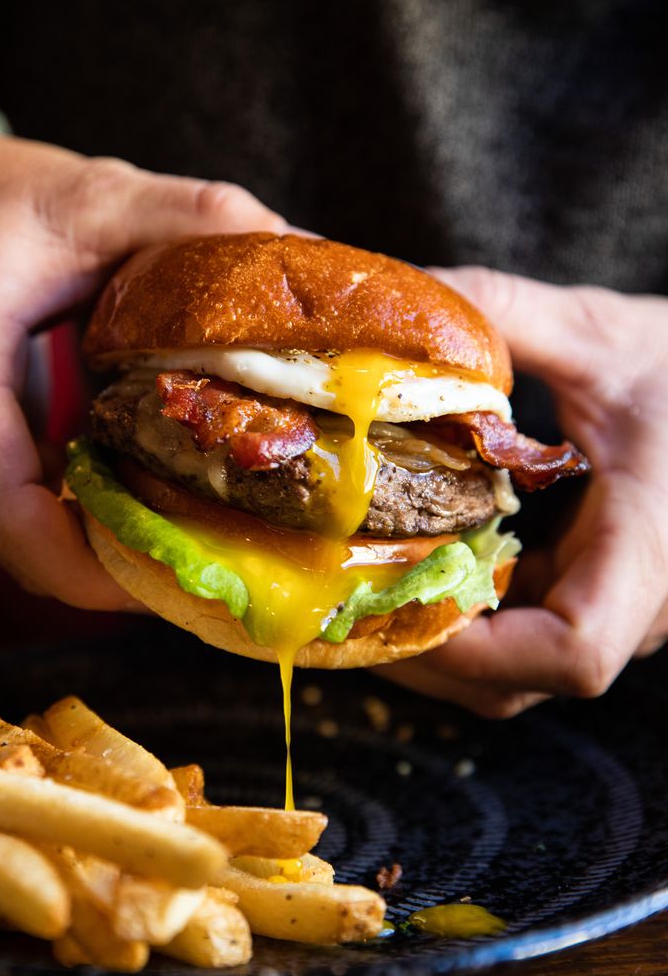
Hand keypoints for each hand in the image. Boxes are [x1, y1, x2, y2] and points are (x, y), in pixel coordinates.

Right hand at [0, 122, 285, 607]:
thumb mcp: (92, 195)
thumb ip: (190, 217)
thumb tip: (306, 258)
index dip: (76, 558)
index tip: (164, 574)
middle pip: (22, 542)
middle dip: (120, 571)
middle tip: (220, 565)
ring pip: (27, 539)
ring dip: (111, 556)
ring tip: (207, 543)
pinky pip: (29, 517)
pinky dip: (93, 528)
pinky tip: (160, 507)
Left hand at [380, 267, 667, 716]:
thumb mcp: (600, 335)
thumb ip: (504, 313)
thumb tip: (400, 297)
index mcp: (652, 547)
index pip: (575, 651)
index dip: (477, 650)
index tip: (397, 597)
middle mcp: (639, 603)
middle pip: (518, 678)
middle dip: (419, 645)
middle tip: (339, 590)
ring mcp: (616, 612)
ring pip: (512, 671)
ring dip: (429, 633)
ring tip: (358, 579)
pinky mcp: (591, 598)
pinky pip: (519, 636)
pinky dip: (458, 611)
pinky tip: (414, 558)